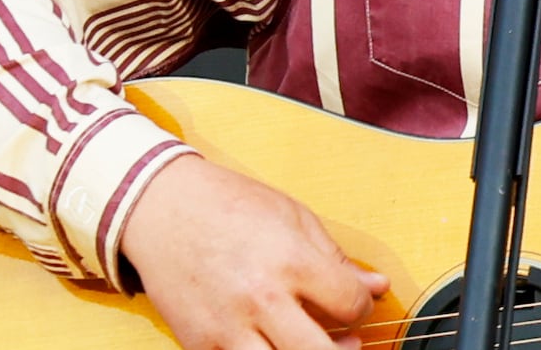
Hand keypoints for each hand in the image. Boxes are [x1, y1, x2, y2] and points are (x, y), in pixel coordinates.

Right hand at [118, 153, 389, 349]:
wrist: (163, 209)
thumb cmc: (231, 205)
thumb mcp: (294, 217)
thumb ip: (336, 259)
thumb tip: (377, 287)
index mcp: (291, 261)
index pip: (349, 305)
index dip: (362, 306)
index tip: (355, 302)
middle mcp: (261, 300)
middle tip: (348, 342)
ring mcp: (227, 329)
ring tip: (310, 346)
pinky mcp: (198, 345)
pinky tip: (269, 345)